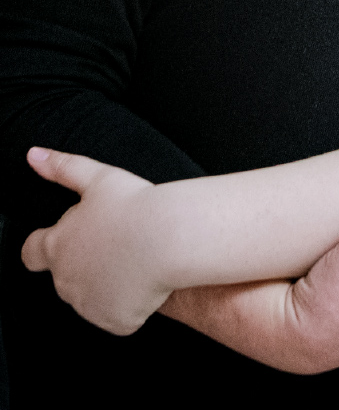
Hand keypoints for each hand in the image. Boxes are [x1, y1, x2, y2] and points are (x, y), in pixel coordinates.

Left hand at [21, 147, 163, 333]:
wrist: (168, 238)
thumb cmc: (134, 206)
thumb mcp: (98, 178)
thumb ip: (62, 168)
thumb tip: (34, 155)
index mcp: (56, 247)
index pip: (31, 253)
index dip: (43, 245)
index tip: (67, 238)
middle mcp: (65, 280)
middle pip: (66, 274)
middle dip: (85, 261)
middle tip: (115, 242)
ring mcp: (89, 305)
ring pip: (91, 295)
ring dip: (105, 281)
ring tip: (132, 258)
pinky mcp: (114, 321)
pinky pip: (117, 314)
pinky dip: (128, 302)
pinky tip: (143, 280)